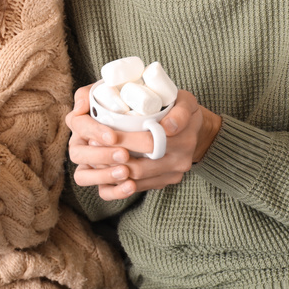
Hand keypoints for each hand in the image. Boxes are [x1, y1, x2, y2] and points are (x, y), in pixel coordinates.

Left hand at [64, 86, 221, 200]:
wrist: (197, 130)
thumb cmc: (182, 108)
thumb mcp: (186, 101)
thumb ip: (179, 111)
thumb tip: (167, 126)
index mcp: (184, 138)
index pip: (149, 142)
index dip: (124, 140)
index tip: (105, 133)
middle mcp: (180, 160)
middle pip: (139, 166)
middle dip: (113, 156)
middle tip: (92, 144)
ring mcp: (173, 174)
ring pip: (136, 180)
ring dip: (112, 170)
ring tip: (94, 156)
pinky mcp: (165, 182)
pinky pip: (138, 187)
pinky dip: (119, 180)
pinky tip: (105, 168)